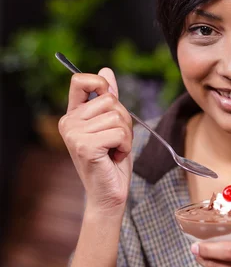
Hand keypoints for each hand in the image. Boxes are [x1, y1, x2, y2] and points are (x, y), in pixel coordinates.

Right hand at [58, 68, 133, 213]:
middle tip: (116, 141)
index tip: (110, 102)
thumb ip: (108, 100)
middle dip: (123, 120)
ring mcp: (74, 134)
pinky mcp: (85, 146)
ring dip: (125, 136)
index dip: (101, 85)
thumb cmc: (111, 162)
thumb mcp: (113, 126)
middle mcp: (68, 122)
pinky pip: (119, 132)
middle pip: (110, 100)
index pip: (80, 80)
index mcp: (72, 115)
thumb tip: (106, 70)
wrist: (109, 195)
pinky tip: (114, 157)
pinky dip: (125, 145)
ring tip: (114, 151)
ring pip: (117, 117)